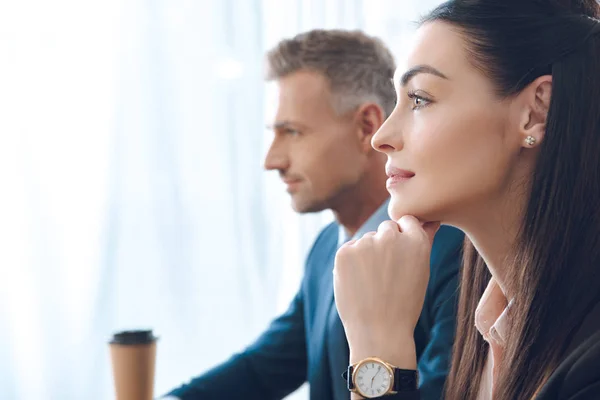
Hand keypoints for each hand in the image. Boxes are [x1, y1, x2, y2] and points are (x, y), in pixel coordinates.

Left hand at [333, 216, 439, 365]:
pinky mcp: (345, 251)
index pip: (407, 221)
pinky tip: (358, 283)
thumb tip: (431, 220)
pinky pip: (349, 250)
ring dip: (367, 254)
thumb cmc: (405, 304)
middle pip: (386, 228)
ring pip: (366, 240)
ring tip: (373, 283)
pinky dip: (351, 263)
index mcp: (416, 240)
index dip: (403, 239)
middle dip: (385, 244)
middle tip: (386, 274)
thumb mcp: (422, 271)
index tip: (401, 257)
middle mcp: (391, 236)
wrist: (381, 332)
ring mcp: (366, 243)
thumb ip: (425, 241)